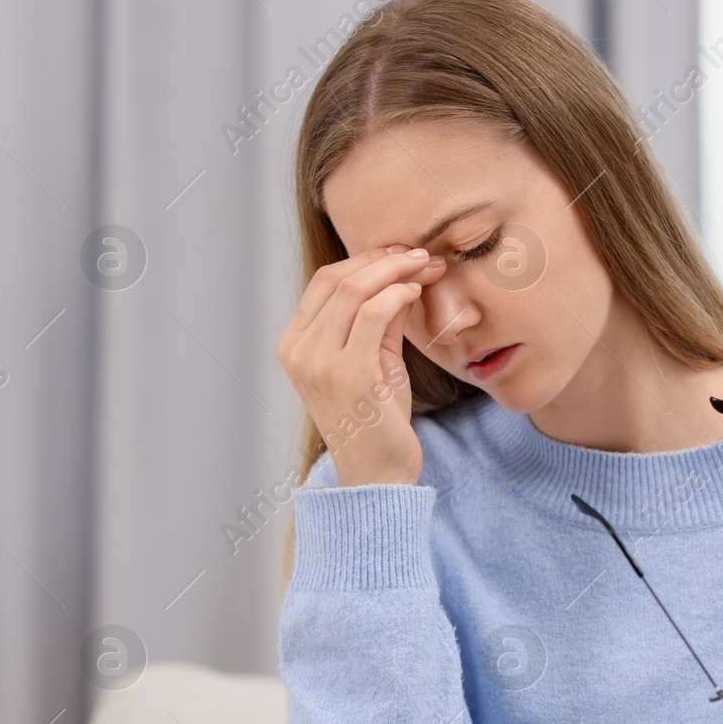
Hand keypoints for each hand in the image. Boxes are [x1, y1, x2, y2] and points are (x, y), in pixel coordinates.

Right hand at [277, 245, 444, 485]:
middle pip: (338, 278)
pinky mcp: (350, 373)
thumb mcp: (373, 359)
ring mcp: (320, 362)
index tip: (402, 251)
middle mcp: (299, 350)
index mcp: (295, 344)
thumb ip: (379, 319)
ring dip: (397, 270)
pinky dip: (399, 293)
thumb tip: (401, 274)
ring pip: (356, 290)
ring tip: (427, 267)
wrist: (378, 472)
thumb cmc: (377, 418)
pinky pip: (375, 313)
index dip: (365, 258)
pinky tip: (417, 292)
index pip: (325, 281)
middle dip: (384, 258)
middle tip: (421, 254)